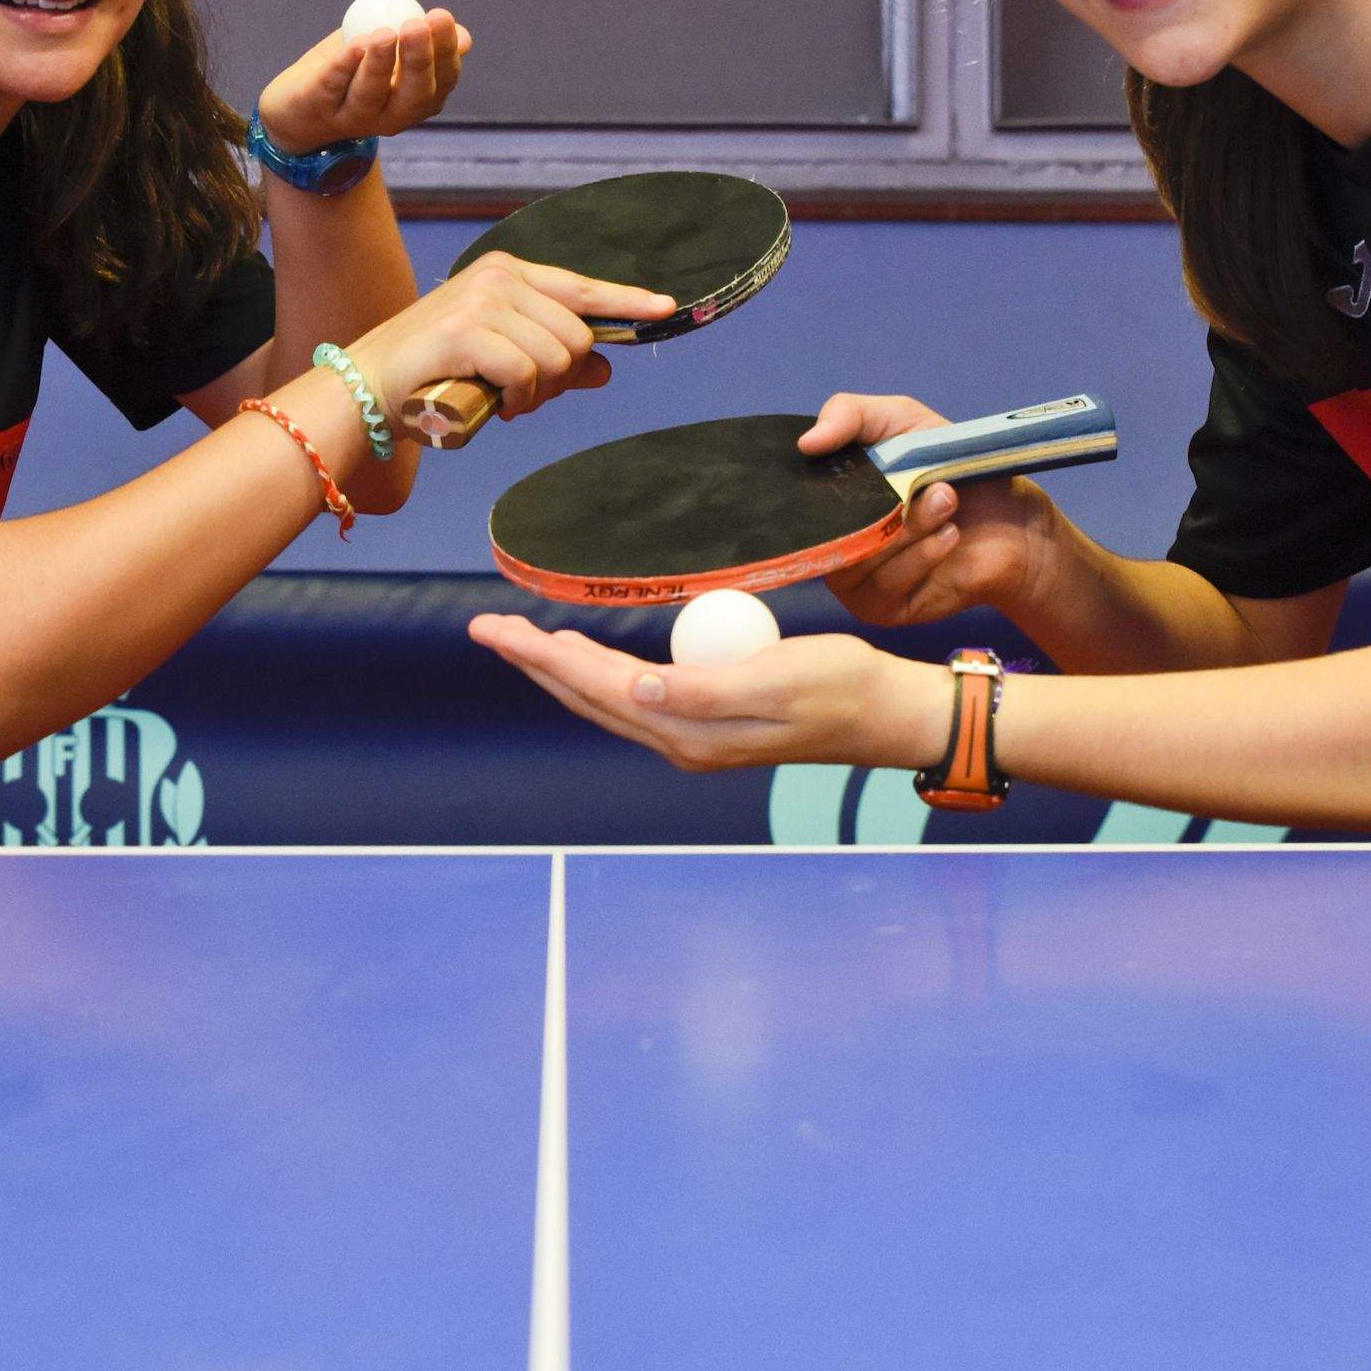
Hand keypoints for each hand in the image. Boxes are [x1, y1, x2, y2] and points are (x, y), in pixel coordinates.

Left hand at [258, 3, 470, 152]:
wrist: (297, 111)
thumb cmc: (351, 72)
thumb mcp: (388, 55)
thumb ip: (419, 43)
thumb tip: (463, 38)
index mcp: (417, 100)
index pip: (442, 79)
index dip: (444, 50)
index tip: (441, 15)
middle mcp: (391, 116)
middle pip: (412, 94)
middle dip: (418, 60)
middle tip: (416, 26)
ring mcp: (355, 118)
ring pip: (370, 94)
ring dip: (379, 65)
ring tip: (384, 33)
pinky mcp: (318, 111)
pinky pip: (332, 88)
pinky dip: (343, 66)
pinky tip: (353, 45)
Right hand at [342, 253, 670, 420]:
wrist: (367, 387)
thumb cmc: (434, 375)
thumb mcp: (502, 362)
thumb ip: (555, 363)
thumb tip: (607, 367)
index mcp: (508, 273)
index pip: (583, 288)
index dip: (627, 302)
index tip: (665, 309)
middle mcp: (499, 276)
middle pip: (578, 335)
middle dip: (561, 377)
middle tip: (522, 396)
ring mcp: (483, 300)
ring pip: (558, 357)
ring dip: (537, 393)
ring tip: (501, 398)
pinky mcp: (466, 330)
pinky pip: (526, 374)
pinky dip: (516, 399)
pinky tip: (490, 401)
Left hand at [467, 614, 956, 774]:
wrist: (884, 714)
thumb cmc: (839, 687)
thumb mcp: (776, 679)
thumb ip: (705, 690)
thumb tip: (637, 692)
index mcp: (689, 731)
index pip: (597, 685)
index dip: (544, 656)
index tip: (500, 629)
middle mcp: (681, 741)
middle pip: (588, 697)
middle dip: (535, 663)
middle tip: (487, 629)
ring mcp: (693, 738)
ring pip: (605, 701)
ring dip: (560, 671)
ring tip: (524, 641)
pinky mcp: (709, 726)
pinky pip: (633, 699)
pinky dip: (598, 676)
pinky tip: (591, 658)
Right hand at [803, 394, 1060, 625]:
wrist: (1016, 524)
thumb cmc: (955, 468)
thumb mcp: (902, 422)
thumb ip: (850, 415)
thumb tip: (805, 443)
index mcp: (826, 501)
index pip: (794, 499)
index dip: (820, 483)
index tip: (869, 466)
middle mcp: (831, 543)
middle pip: (826, 531)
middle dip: (882, 505)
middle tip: (931, 486)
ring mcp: (855, 581)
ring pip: (858, 558)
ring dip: (911, 527)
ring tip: (948, 502)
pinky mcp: (884, 609)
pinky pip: (884, 587)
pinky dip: (921, 556)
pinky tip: (950, 537)